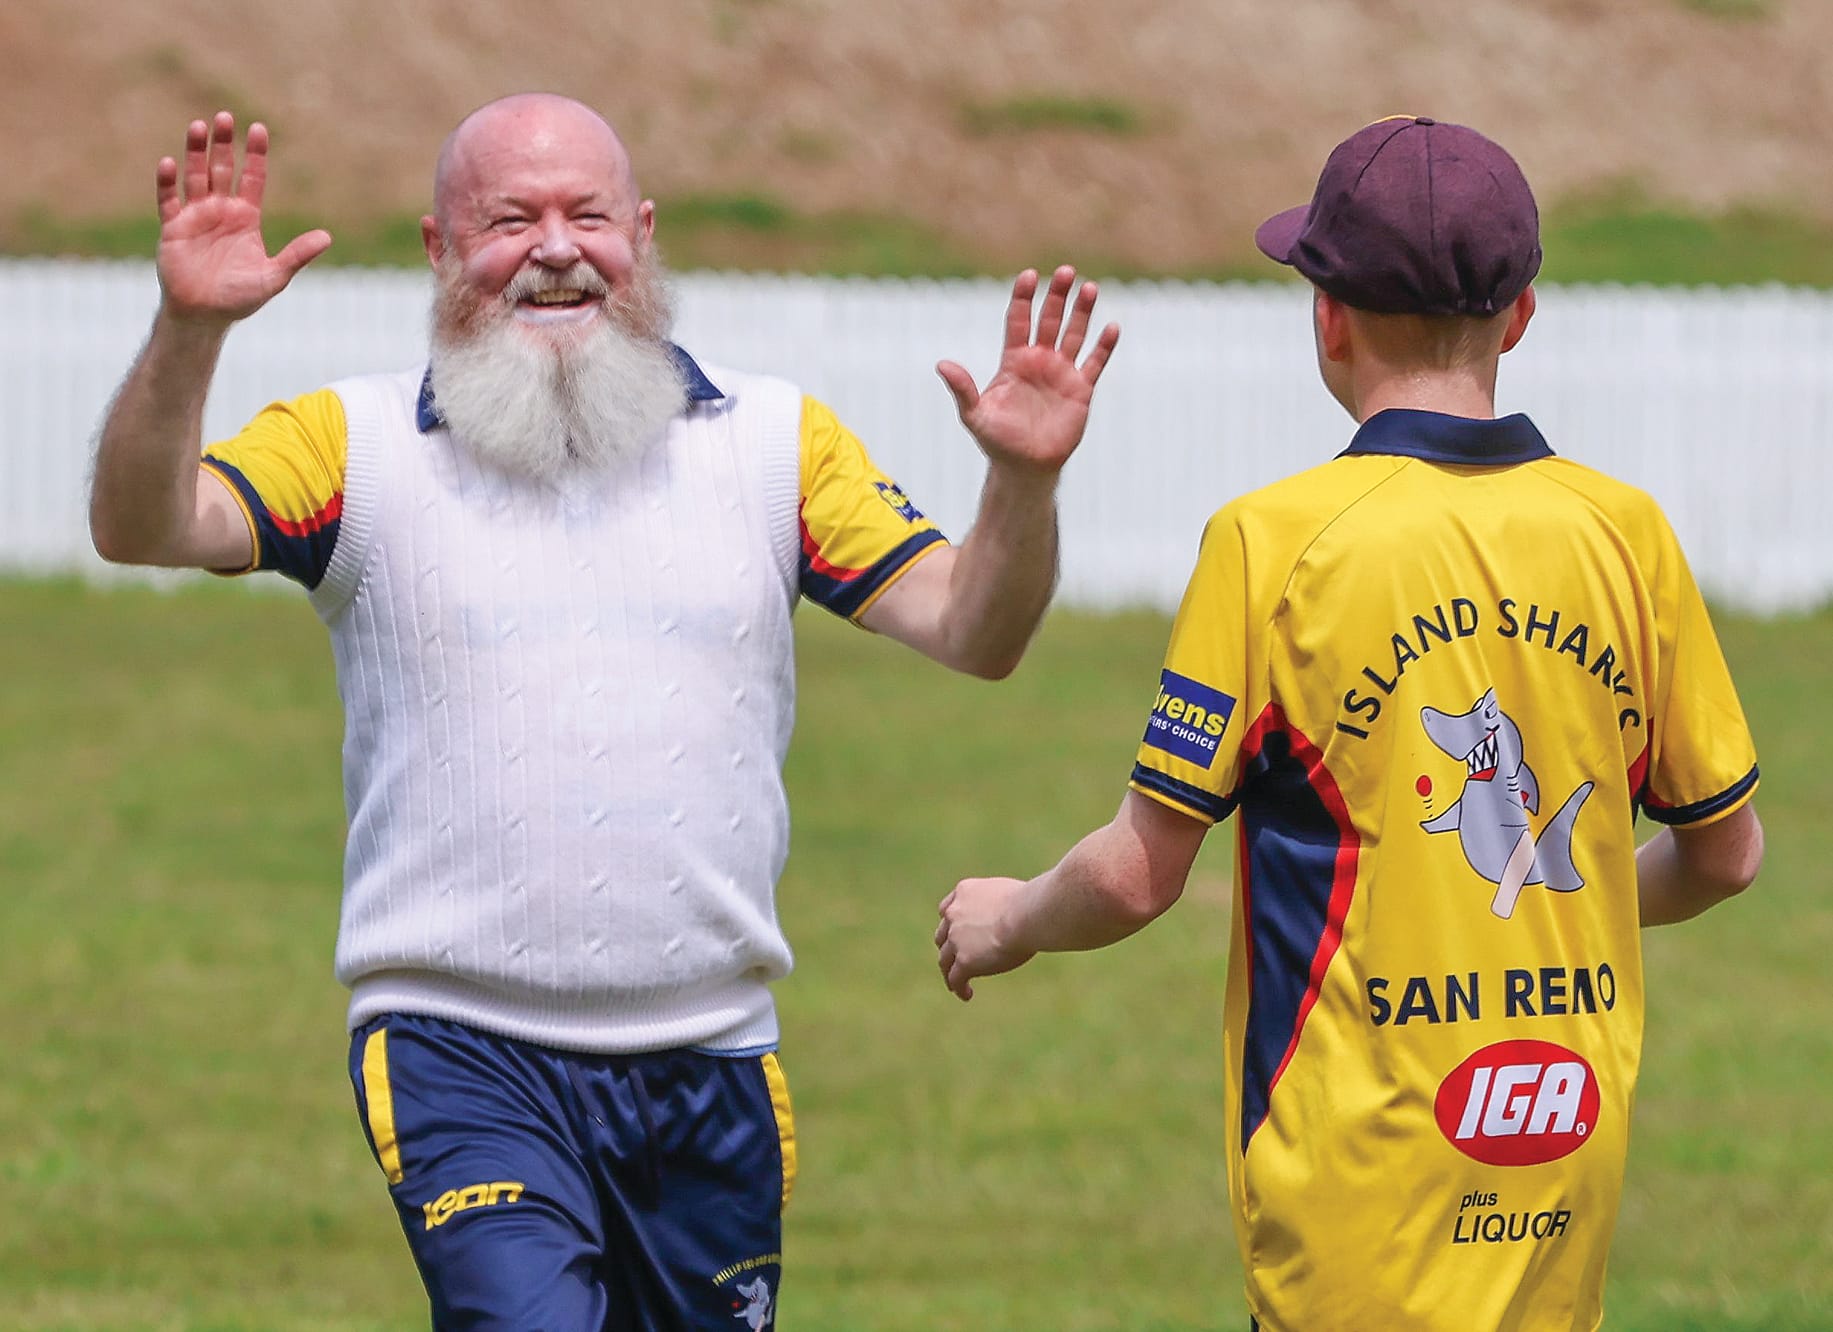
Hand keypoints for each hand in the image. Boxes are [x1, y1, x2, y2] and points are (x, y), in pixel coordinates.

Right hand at [154, 112, 331, 325]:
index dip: (255, 154)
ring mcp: (196, 217)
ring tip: (199, 126)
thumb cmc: (240, 298)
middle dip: (223, 144)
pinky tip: (170, 162)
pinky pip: (168, 200)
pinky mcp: (173, 228)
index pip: (253, 178)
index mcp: (246, 218)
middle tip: (225, 117)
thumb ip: (297, 255)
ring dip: (196, 152)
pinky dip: (167, 182)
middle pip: (221, 169)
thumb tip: (327, 237)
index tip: (259, 128)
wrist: (205, 316)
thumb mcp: (274, 277)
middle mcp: (220, 211)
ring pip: (195, 177)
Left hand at [935, 877, 1037, 1000]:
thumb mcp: (1009, 893)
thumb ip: (1001, 903)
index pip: (947, 909)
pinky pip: (955, 979)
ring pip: (945, 960)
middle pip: (943, 935)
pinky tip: (967, 995)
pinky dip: (959, 988)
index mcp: (965, 892)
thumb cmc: (1031, 902)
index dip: (950, 924)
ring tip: (955, 983)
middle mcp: (955, 914)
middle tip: (954, 959)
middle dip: (948, 947)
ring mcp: (956, 939)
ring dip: (949, 971)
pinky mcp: (964, 961)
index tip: (953, 933)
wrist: (1027, 915)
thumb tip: (1017, 910)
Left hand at [936, 266, 1119, 476]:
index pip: (1018, 320)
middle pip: (1050, 319)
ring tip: (1090, 288)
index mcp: (1013, 360)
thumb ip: (962, 389)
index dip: (1023, 297)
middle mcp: (1039, 360)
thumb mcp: (975, 415)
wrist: (1025, 468)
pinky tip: (1112, 327)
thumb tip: (941, 365)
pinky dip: (1104, 346)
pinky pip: (1094, 363)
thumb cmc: (997, 442)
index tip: (1030, 276)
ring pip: (1074, 334)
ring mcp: (1061, 373)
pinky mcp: (1080, 389)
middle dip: (1058, 295)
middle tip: (1067, 272)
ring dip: (1082, 312)